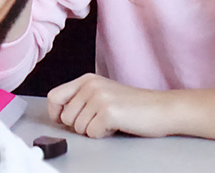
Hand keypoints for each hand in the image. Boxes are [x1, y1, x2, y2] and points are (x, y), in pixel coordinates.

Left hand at [46, 74, 173, 138]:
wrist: (161, 108)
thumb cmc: (133, 105)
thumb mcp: (102, 94)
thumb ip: (81, 99)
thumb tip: (59, 115)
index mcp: (87, 79)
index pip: (54, 97)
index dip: (56, 113)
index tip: (66, 121)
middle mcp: (90, 85)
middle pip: (66, 117)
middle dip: (80, 125)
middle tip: (100, 120)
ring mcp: (99, 97)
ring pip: (78, 128)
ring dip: (93, 130)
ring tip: (110, 121)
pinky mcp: (108, 112)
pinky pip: (92, 134)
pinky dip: (103, 135)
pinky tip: (116, 126)